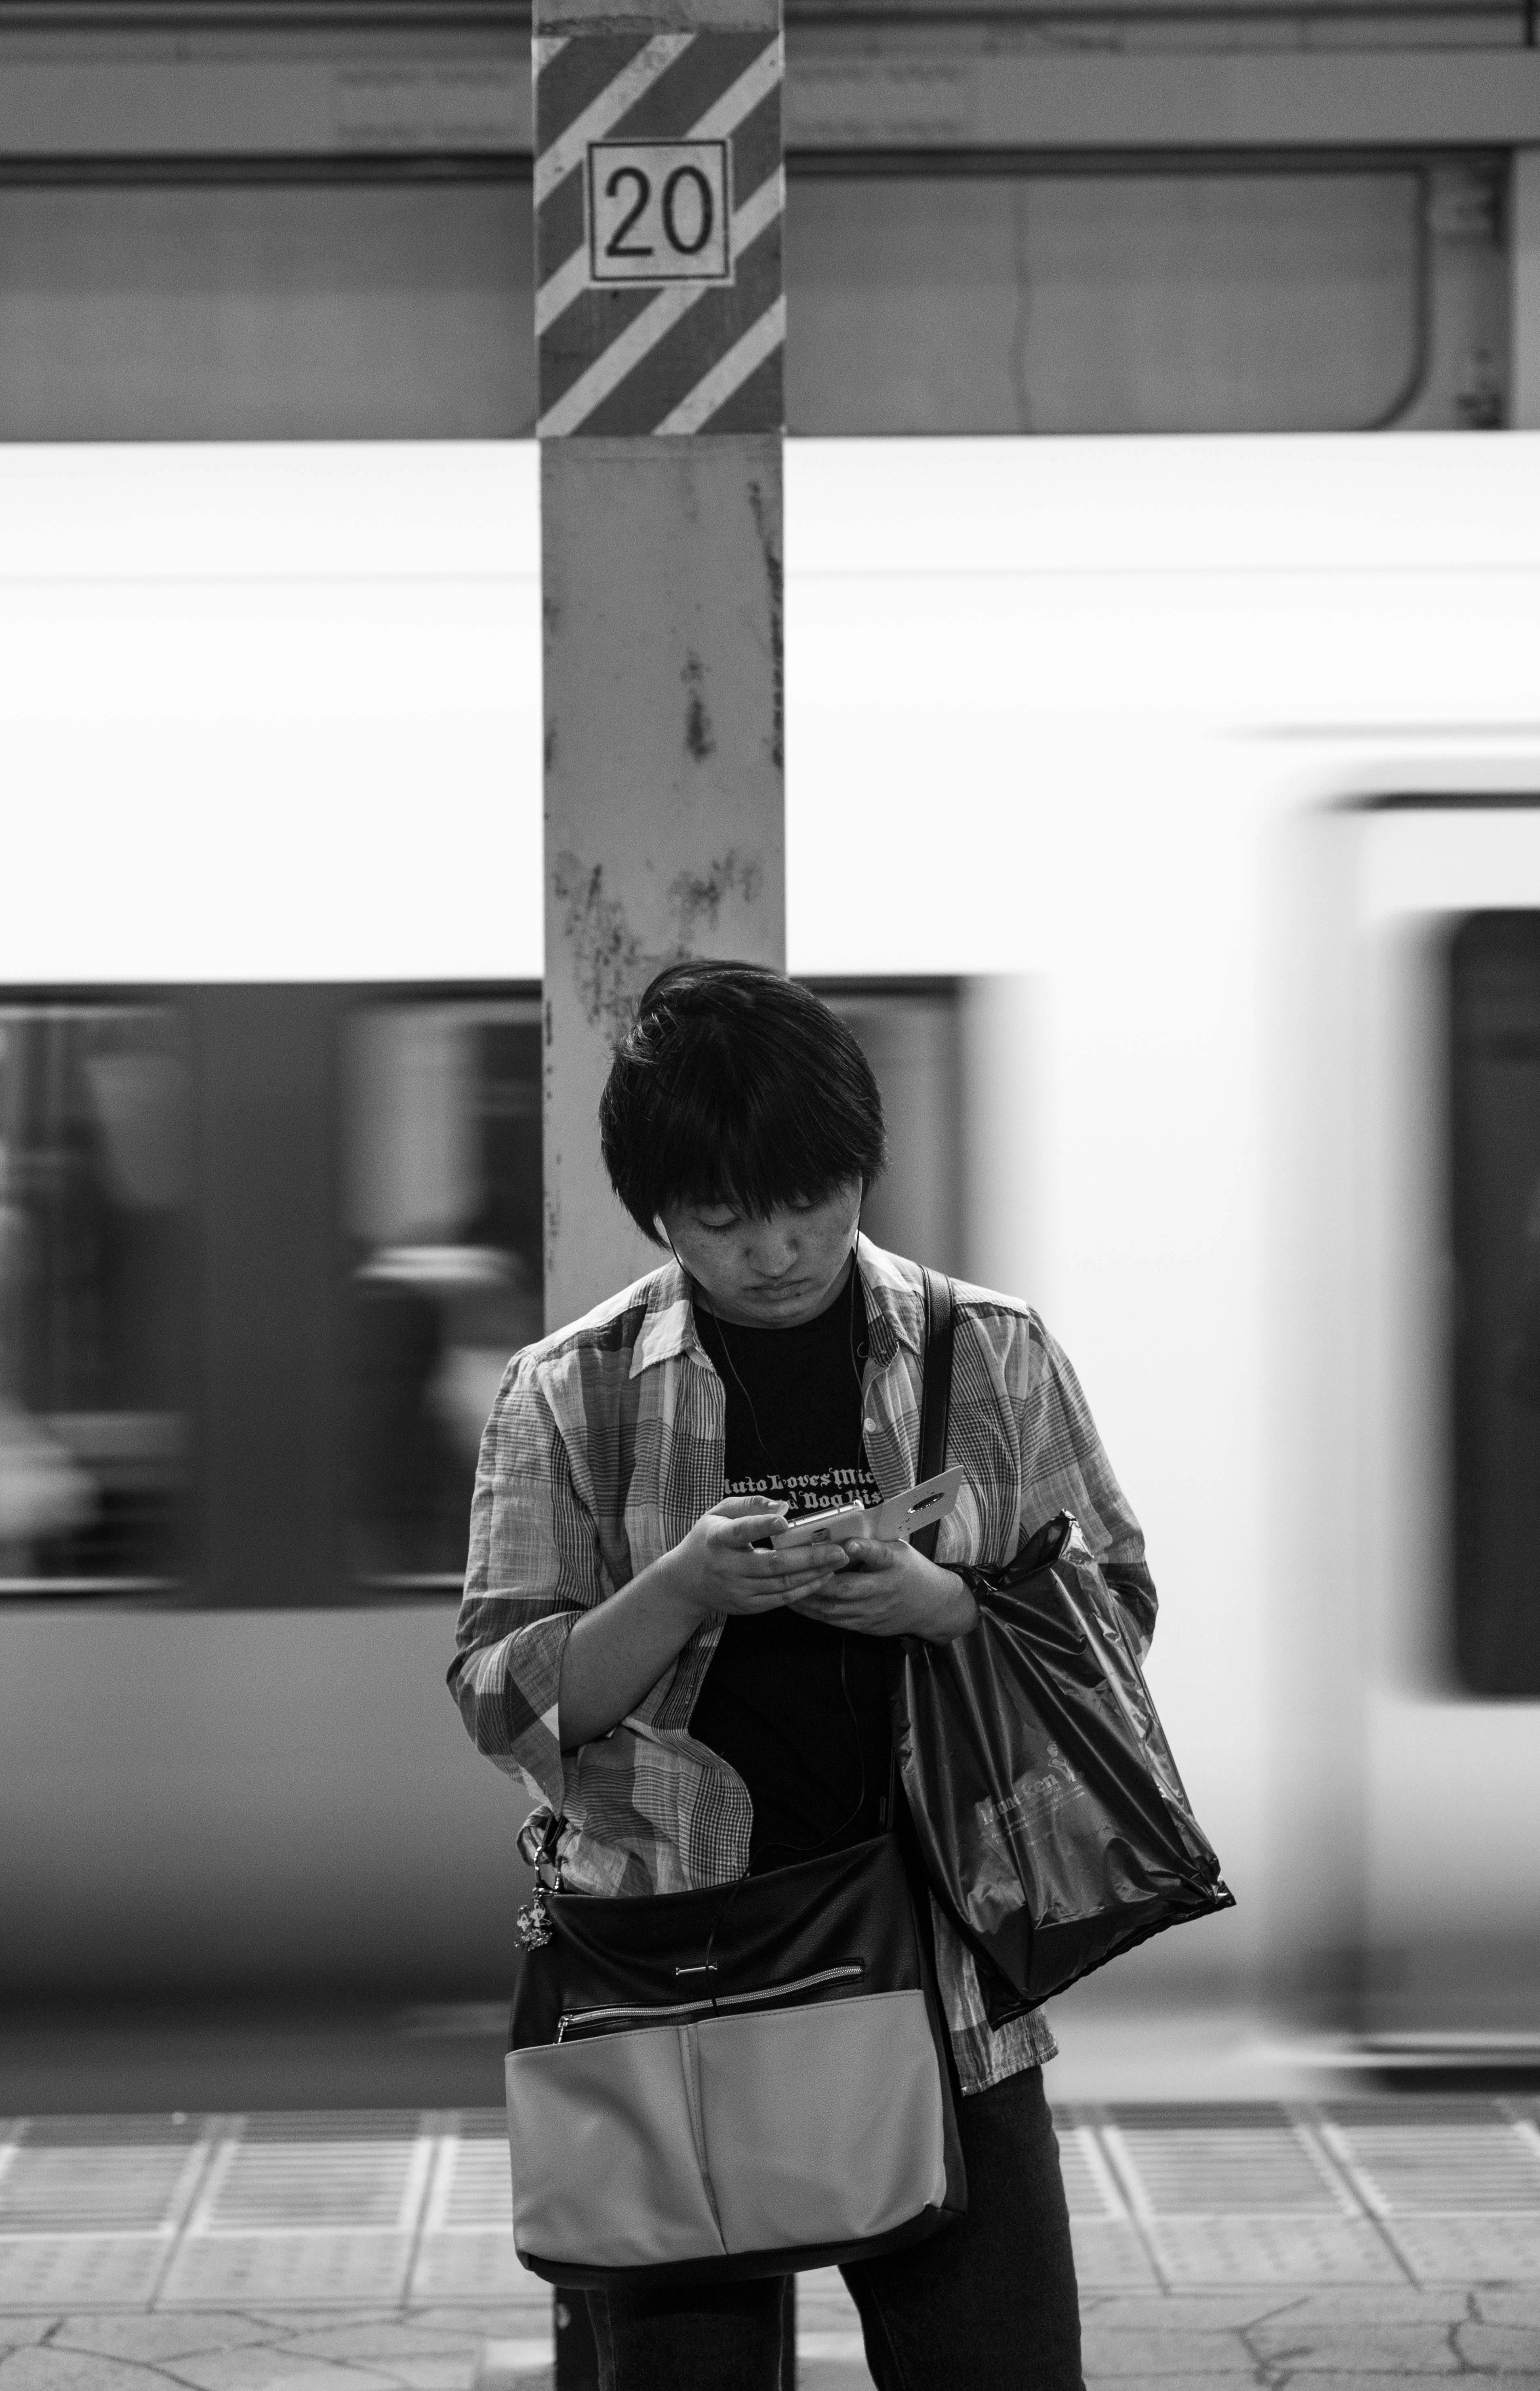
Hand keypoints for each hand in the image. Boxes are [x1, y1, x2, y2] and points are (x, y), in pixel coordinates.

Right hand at [668, 1496, 849, 1620]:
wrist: (685, 1583)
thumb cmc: (708, 1540)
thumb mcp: (718, 1514)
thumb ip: (749, 1505)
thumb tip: (783, 1506)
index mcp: (718, 1539)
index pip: (741, 1531)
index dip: (762, 1526)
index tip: (784, 1521)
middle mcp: (727, 1567)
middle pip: (772, 1564)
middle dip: (809, 1557)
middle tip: (838, 1550)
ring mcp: (738, 1590)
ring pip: (781, 1584)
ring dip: (813, 1574)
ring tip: (838, 1562)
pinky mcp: (747, 1606)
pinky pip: (781, 1599)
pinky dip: (804, 1589)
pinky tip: (823, 1578)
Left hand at [788, 1536, 977, 1641]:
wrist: (933, 1607)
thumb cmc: (911, 1571)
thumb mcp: (900, 1550)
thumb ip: (874, 1544)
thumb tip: (845, 1537)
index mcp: (894, 1565)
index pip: (879, 1555)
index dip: (863, 1549)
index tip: (846, 1543)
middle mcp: (882, 1591)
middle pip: (846, 1588)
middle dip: (816, 1580)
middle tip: (792, 1570)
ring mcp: (873, 1612)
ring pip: (835, 1609)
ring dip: (808, 1600)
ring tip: (784, 1588)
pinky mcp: (866, 1626)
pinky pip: (836, 1621)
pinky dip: (815, 1613)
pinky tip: (799, 1603)